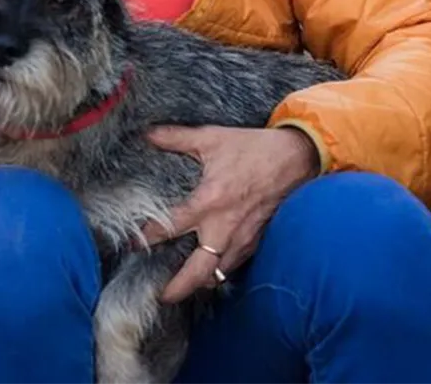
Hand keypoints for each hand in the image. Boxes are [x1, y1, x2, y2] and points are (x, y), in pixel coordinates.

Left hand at [139, 125, 320, 302]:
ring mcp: (243, 237)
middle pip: (199, 271)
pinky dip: (221, 272)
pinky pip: (235, 264)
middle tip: (161, 296)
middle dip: (179, 288)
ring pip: (220, 273)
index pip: (172, 227)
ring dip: (201, 282)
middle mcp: (225, 226)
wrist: (297, 157)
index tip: (133, 245)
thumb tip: (148, 133)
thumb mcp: (212, 138)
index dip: (149, 237)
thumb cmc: (254, 148)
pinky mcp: (258, 240)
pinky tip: (210, 271)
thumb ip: (176, 138)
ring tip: (182, 287)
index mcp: (210, 201)